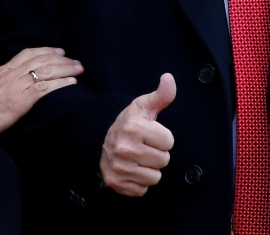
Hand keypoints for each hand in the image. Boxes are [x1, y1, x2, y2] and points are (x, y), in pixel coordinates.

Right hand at [0, 48, 82, 145]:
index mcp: (3, 70)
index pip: (28, 54)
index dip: (46, 51)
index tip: (59, 51)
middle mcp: (12, 74)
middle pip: (42, 60)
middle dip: (62, 59)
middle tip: (75, 61)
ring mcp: (18, 86)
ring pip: (47, 71)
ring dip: (66, 69)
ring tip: (79, 69)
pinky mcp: (22, 100)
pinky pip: (45, 88)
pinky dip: (60, 84)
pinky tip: (71, 83)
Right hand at [100, 73, 175, 195]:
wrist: (100, 138)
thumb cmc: (128, 122)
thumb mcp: (143, 106)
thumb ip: (161, 95)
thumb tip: (169, 78)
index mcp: (134, 127)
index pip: (169, 142)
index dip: (163, 138)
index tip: (151, 134)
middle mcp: (125, 148)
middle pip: (164, 161)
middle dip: (157, 154)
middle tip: (145, 146)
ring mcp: (119, 167)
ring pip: (155, 177)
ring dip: (149, 169)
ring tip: (139, 158)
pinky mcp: (116, 182)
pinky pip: (142, 190)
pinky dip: (139, 182)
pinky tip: (132, 169)